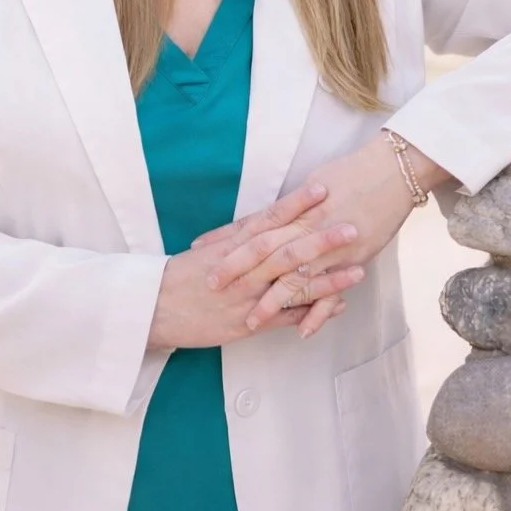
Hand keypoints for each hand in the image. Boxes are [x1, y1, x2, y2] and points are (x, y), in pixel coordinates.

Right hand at [146, 186, 365, 350]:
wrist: (152, 310)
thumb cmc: (179, 278)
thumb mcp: (208, 251)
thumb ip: (238, 238)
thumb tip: (266, 223)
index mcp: (232, 246)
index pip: (268, 219)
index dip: (296, 204)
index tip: (321, 187)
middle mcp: (243, 270)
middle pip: (286, 249)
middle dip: (321, 238)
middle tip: (352, 225)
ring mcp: (248, 297)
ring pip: (292, 284)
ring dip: (327, 277)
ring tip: (358, 269)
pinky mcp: (248, 323)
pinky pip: (286, 317)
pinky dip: (313, 311)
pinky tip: (339, 305)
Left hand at [192, 133, 450, 335]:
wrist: (395, 169)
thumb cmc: (355, 171)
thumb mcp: (315, 183)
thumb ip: (290, 207)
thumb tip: (266, 219)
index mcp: (296, 207)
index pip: (253, 225)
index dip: (226, 238)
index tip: (200, 248)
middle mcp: (308, 226)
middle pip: (265, 251)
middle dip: (237, 270)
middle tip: (211, 286)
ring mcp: (331, 245)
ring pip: (295, 277)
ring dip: (272, 301)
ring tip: (250, 322)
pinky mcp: (354, 257)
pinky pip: (332, 290)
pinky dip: (317, 312)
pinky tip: (301, 332)